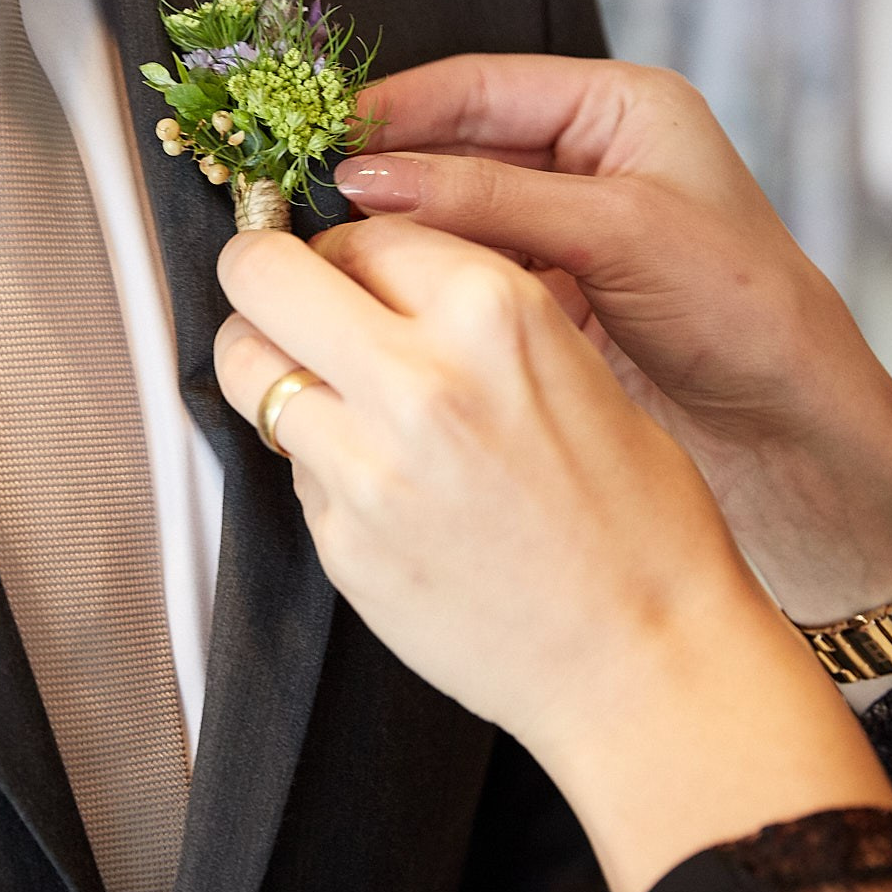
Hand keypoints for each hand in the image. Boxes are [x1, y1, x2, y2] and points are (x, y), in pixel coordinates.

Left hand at [214, 219, 891, 891]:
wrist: (646, 659)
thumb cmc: (637, 523)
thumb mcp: (575, 365)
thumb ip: (470, 312)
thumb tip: (385, 276)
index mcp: (492, 311)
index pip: (359, 231)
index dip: (345, 249)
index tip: (342, 268)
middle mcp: (419, 376)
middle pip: (262, 274)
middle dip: (261, 273)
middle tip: (272, 291)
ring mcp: (366, 464)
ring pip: (244, 366)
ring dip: (264, 363)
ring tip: (309, 382)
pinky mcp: (338, 540)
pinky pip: (288, 465)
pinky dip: (312, 460)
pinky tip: (370, 481)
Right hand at [335, 55, 891, 624]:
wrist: (800, 440)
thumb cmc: (748, 315)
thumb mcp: (619, 232)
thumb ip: (492, 199)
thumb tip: (370, 178)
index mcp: (619, 109)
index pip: (480, 86)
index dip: (395, 108)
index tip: (319, 135)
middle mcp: (586, 162)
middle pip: (455, 147)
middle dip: (384, 171)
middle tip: (300, 196)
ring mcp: (564, 234)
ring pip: (452, 216)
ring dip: (394, 233)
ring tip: (324, 250)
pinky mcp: (550, 301)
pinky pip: (466, 276)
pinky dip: (420, 285)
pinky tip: (373, 299)